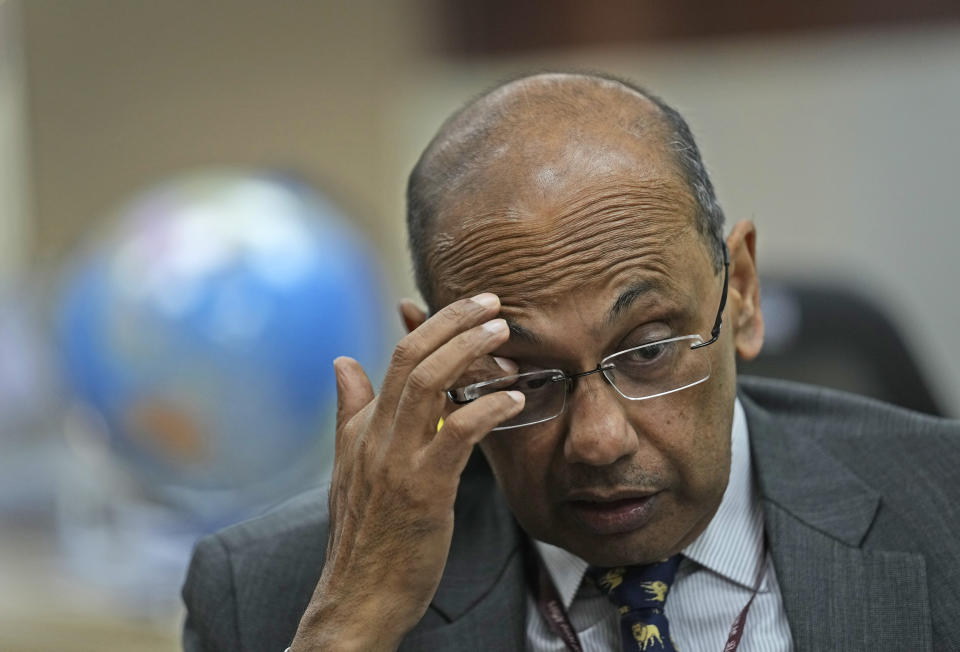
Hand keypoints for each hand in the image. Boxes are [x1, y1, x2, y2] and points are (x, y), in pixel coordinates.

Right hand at [290, 293, 524, 650]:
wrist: (358, 597)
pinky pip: (456, 435)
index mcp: (363, 428)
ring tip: (504, 334)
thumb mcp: (349, 466)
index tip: (470, 307)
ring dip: (469, 352)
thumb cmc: (365, 534)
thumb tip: (343, 362)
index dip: (433, 324)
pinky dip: (486, 409)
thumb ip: (351, 413)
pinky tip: (514, 399)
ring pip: (427, 385)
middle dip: (453, 322)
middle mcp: (376, 437)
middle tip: (493, 305)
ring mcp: (397, 462)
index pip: (396, 357)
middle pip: (411, 358)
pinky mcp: (423, 491)